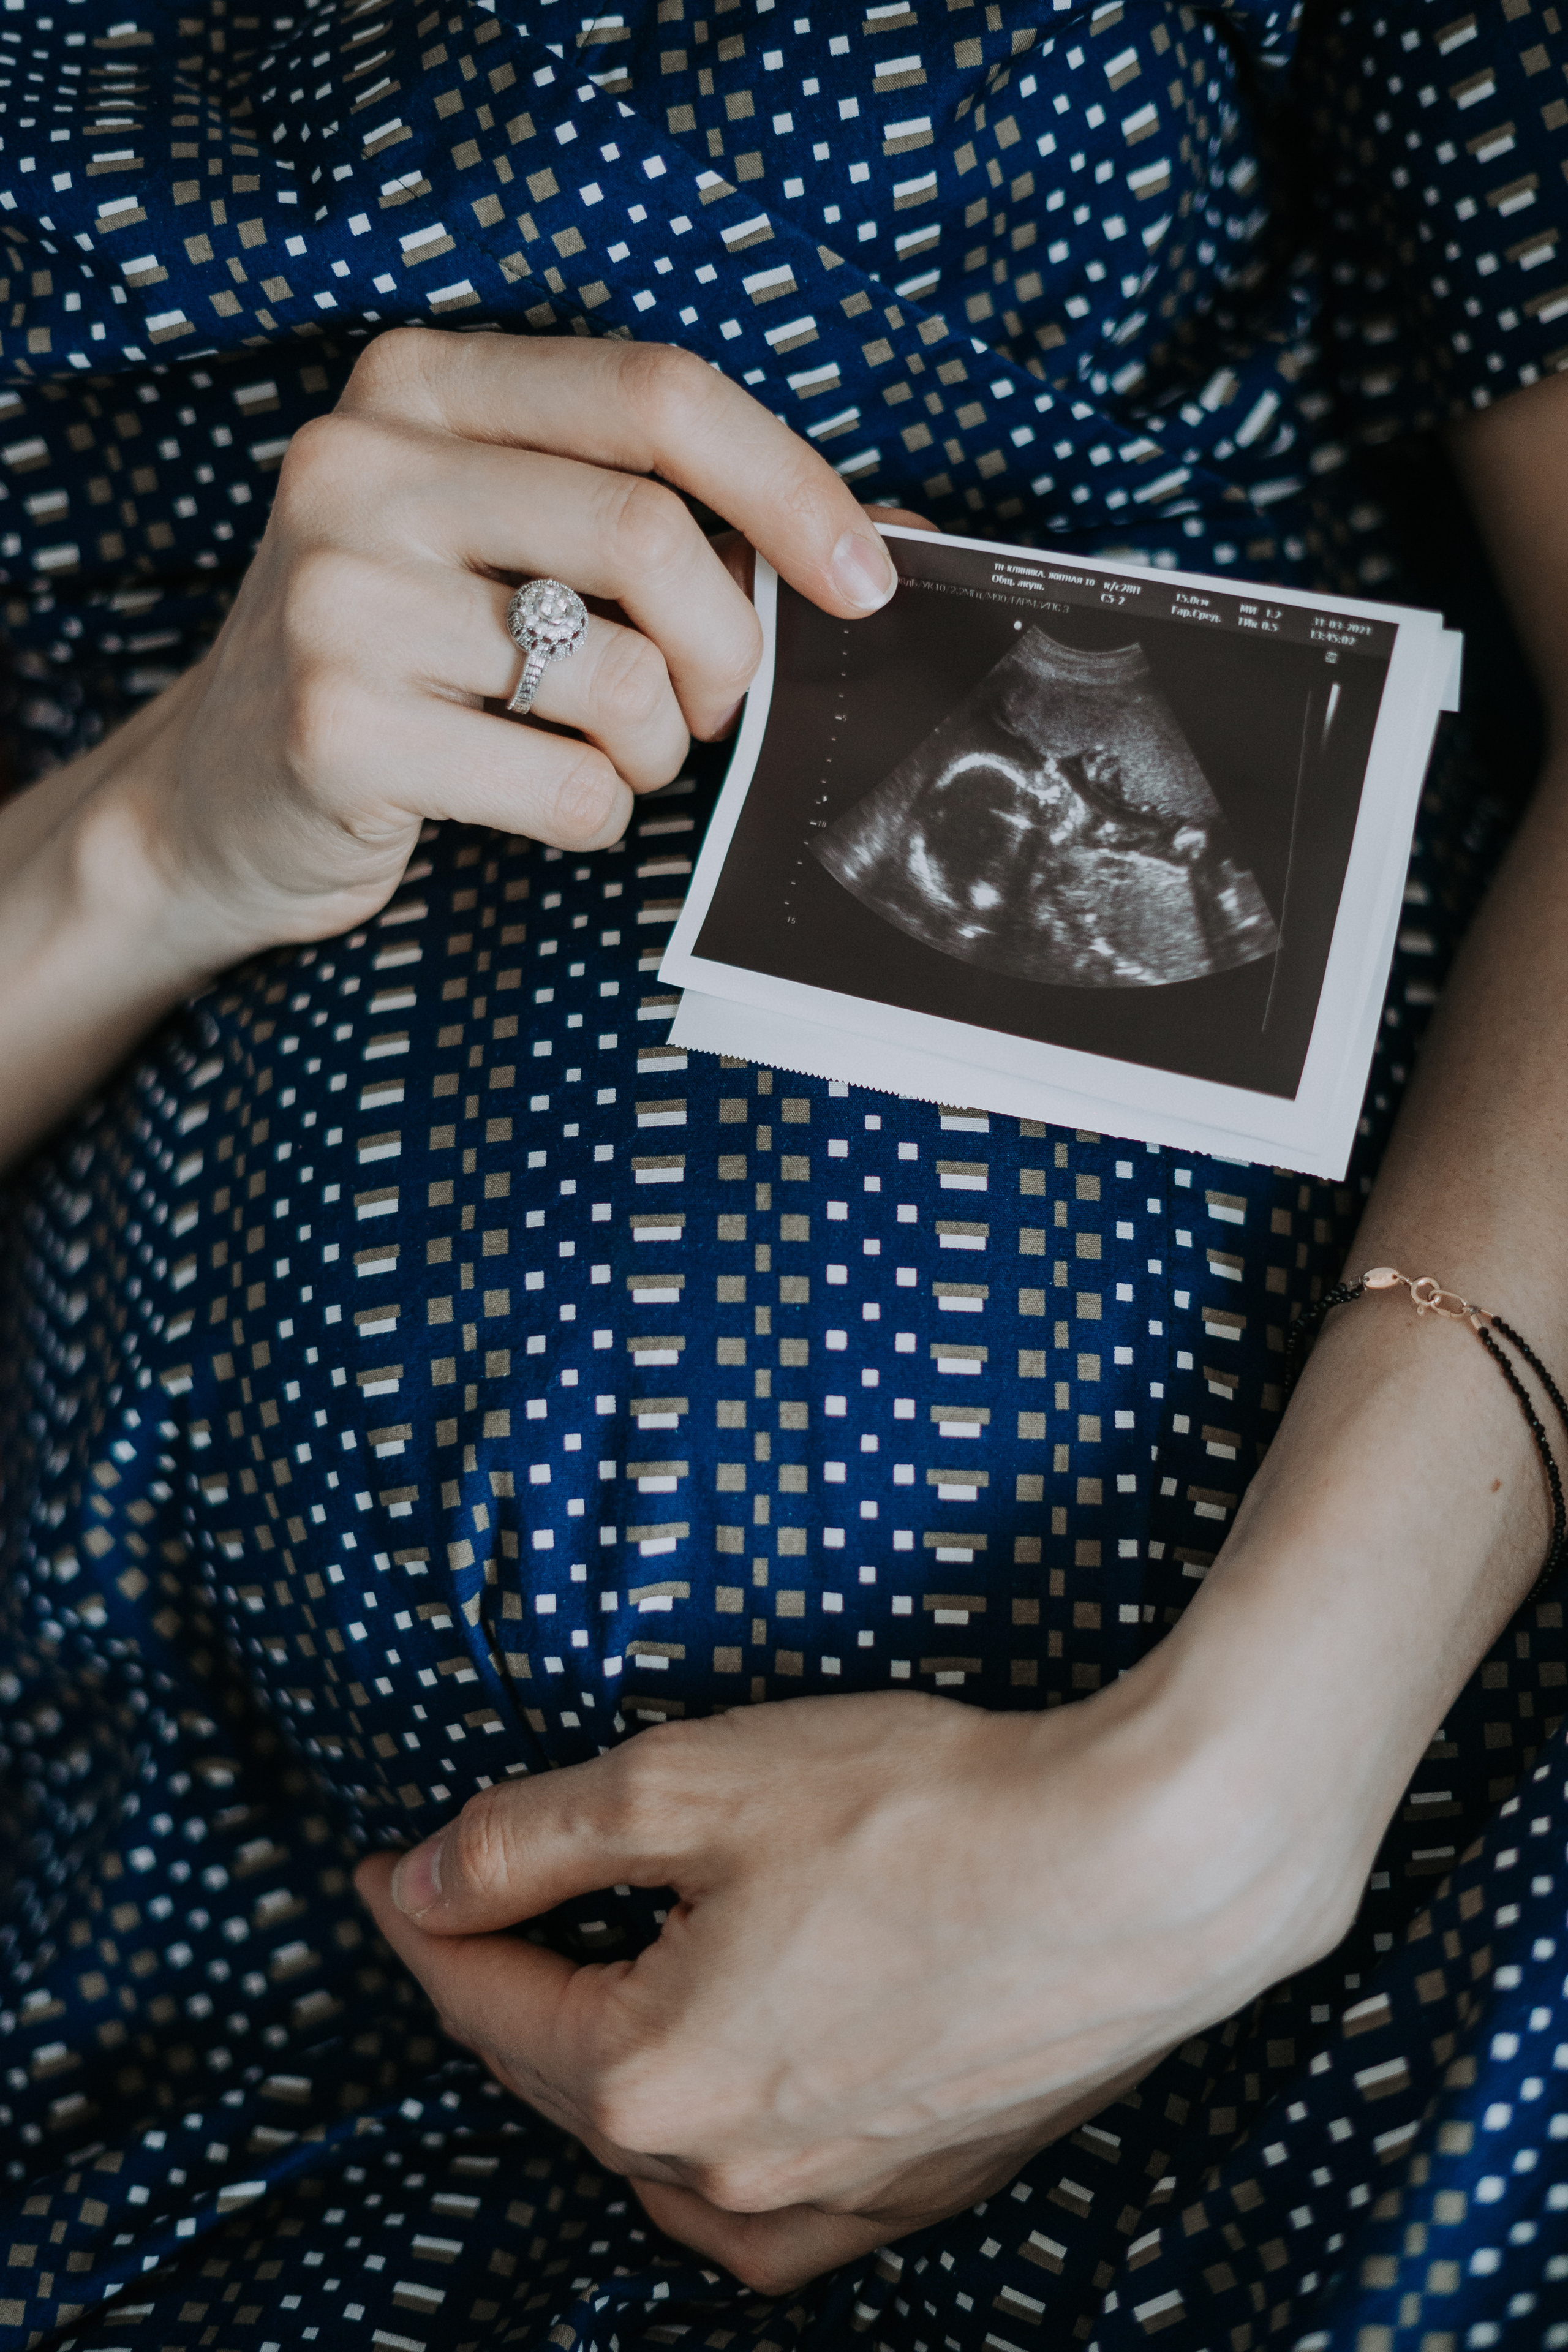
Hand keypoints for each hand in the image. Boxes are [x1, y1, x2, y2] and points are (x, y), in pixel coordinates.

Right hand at [106, 330, 921, 968]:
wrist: (219, 793)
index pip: (656, 394)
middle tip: (715, 708)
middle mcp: (361, 465)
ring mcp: (337, 596)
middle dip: (729, 651)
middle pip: (650, 538)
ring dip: (659, 749)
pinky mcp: (336, 727)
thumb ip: (672, 519)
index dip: (791, 486)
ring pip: (619, 678)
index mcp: (421, 385)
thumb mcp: (511, 544)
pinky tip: (538, 800)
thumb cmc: (414, 662)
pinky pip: (566, 788)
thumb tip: (900, 537)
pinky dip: (597, 817)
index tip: (867, 582)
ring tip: (615, 756)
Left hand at [355, 1669, 1364, 2293]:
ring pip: (661, 2158)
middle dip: (501, 1990)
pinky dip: (711, 2164)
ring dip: (599, 2079)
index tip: (387, 1875)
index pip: (487, 2000)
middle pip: (566, 2081)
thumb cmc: (925, 1811)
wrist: (1143, 1869)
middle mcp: (733, 2169)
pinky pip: (769, 2213)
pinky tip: (712, 2117)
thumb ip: (534, 1837)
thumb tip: (427, 1879)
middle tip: (462, 1914)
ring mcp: (835, 2194)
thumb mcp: (692, 1783)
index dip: (425, 1921)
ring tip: (573, 1997)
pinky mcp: (921, 2185)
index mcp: (654, 2076)